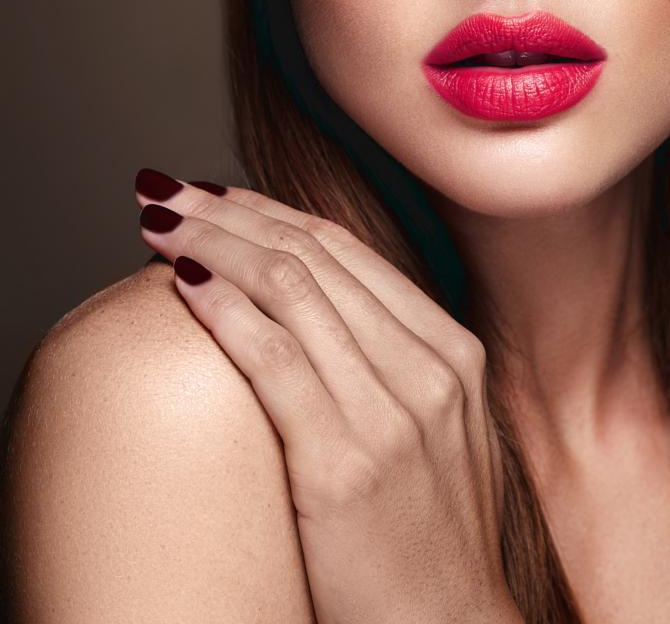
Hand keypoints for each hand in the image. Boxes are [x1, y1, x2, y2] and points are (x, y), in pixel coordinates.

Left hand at [134, 171, 520, 623]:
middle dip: (232, 214)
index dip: (273, 210)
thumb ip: (386, 358)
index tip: (221, 196)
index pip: (348, 249)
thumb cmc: (430, 533)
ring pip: (290, 290)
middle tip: (173, 193)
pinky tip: (186, 284)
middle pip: (314, 256)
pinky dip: (224, 310)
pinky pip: (274, 360)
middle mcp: (428, 368)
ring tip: (161, 224)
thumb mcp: (435, 425)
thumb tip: (302, 303)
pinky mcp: (345, 466)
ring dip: (214, 244)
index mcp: (451, 350)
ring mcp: (392, 413)